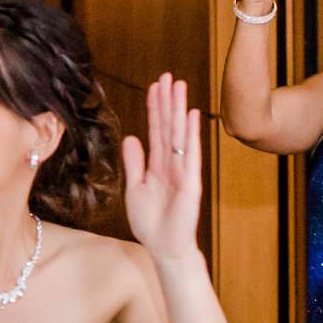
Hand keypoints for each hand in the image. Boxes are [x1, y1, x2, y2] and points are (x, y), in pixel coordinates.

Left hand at [120, 74, 203, 257]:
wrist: (164, 247)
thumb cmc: (151, 222)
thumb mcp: (135, 188)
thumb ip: (135, 162)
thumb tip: (131, 137)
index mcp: (157, 164)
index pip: (156, 129)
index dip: (155, 108)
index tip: (154, 85)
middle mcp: (171, 163)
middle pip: (168, 125)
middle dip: (167, 100)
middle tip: (167, 75)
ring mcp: (182, 171)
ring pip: (179, 134)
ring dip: (179, 109)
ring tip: (179, 86)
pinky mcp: (190, 182)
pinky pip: (191, 154)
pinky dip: (190, 135)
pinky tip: (191, 116)